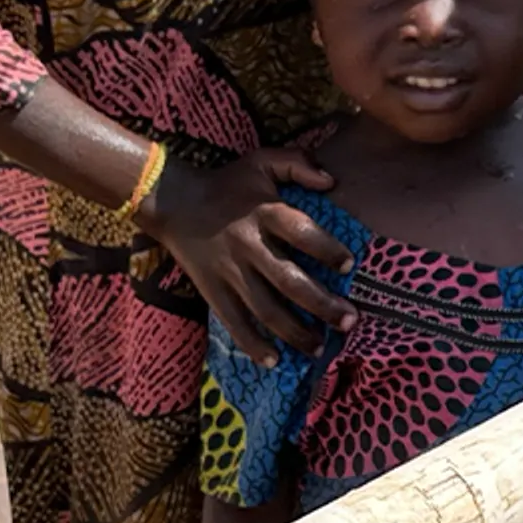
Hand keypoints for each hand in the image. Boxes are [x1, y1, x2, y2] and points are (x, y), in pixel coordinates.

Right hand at [139, 145, 350, 358]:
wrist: (172, 200)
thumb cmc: (226, 183)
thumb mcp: (260, 161)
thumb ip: (297, 163)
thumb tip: (332, 180)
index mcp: (264, 212)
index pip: (302, 233)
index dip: (327, 250)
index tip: (350, 266)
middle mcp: (248, 245)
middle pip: (289, 281)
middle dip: (322, 305)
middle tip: (349, 322)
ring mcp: (228, 271)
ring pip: (265, 309)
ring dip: (295, 332)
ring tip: (319, 348)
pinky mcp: (211, 290)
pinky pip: (233, 321)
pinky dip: (252, 344)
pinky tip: (273, 361)